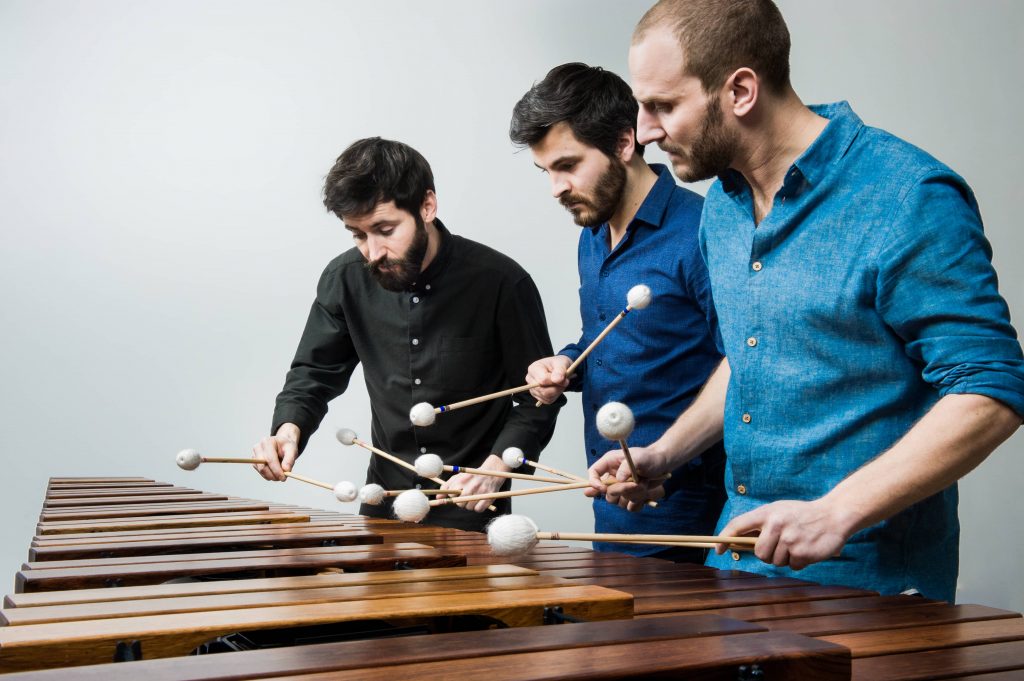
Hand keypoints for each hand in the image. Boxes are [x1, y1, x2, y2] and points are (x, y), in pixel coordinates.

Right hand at [252, 424, 298, 481]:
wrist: (281, 445)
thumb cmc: (286, 446)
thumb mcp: (292, 450)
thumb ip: (289, 460)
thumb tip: (285, 470)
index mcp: (267, 442)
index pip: (270, 459)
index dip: (276, 470)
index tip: (283, 478)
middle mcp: (258, 448)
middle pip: (263, 466)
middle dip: (273, 475)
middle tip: (282, 479)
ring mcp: (254, 455)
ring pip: (261, 471)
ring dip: (271, 476)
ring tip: (281, 474)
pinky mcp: (255, 462)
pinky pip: (261, 473)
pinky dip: (269, 475)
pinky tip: (275, 472)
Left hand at [437, 454, 507, 512]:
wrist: (492, 472)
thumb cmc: (472, 476)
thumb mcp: (459, 477)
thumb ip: (447, 486)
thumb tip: (437, 498)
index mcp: (463, 479)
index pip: (452, 494)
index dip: (453, 496)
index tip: (457, 493)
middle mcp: (472, 485)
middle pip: (460, 503)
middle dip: (460, 502)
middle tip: (465, 497)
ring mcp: (481, 492)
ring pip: (469, 507)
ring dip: (469, 505)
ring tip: (473, 498)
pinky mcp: (489, 498)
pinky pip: (478, 510)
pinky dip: (477, 508)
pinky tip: (478, 501)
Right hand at [525, 355, 571, 403]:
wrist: (559, 369)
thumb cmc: (559, 364)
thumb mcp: (562, 363)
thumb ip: (560, 370)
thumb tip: (557, 380)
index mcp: (533, 368)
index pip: (542, 380)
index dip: (555, 381)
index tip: (564, 378)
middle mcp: (530, 379)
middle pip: (543, 391)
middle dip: (557, 388)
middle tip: (565, 382)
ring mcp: (533, 389)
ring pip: (546, 397)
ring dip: (557, 392)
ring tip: (560, 384)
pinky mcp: (538, 396)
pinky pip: (547, 401)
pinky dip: (555, 396)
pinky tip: (557, 388)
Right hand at [585, 444, 668, 511]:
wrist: (664, 464)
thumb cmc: (650, 457)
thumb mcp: (639, 458)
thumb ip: (626, 467)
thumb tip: (618, 480)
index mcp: (610, 463)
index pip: (593, 473)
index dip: (594, 482)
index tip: (602, 489)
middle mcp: (613, 476)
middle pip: (606, 492)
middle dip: (621, 490)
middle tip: (635, 484)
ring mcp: (621, 488)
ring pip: (618, 501)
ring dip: (633, 495)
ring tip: (644, 484)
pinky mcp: (631, 497)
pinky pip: (629, 507)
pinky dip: (638, 502)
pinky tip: (645, 492)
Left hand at [715, 499, 855, 569]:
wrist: (834, 515)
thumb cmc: (803, 515)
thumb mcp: (780, 511)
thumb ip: (762, 524)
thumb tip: (741, 542)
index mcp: (768, 513)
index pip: (738, 525)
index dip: (725, 538)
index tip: (718, 549)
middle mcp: (776, 525)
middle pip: (760, 553)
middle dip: (768, 554)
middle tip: (782, 545)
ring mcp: (789, 540)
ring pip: (776, 562)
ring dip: (786, 558)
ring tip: (798, 543)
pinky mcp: (802, 553)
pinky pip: (792, 566)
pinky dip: (799, 562)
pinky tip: (807, 549)